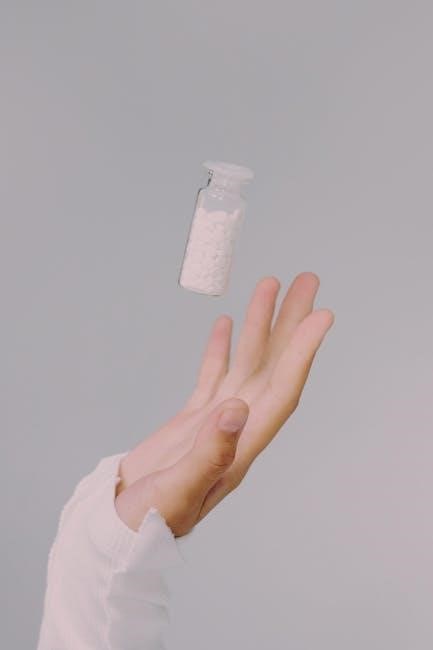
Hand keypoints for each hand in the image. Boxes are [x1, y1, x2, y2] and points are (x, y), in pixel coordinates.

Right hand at [115, 273, 333, 536]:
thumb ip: (209, 452)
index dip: (302, 353)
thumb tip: (237, 408)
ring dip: (259, 326)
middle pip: (272, 366)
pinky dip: (222, 349)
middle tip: (306, 282)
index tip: (321, 317)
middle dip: (290, 322)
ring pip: (246, 363)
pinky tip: (227, 325)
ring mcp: (215, 421)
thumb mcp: (178, 491)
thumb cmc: (148, 519)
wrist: (122, 524)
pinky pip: (214, 375)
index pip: (281, 390)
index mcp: (240, 445)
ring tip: (269, 287)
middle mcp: (237, 427)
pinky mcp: (193, 419)